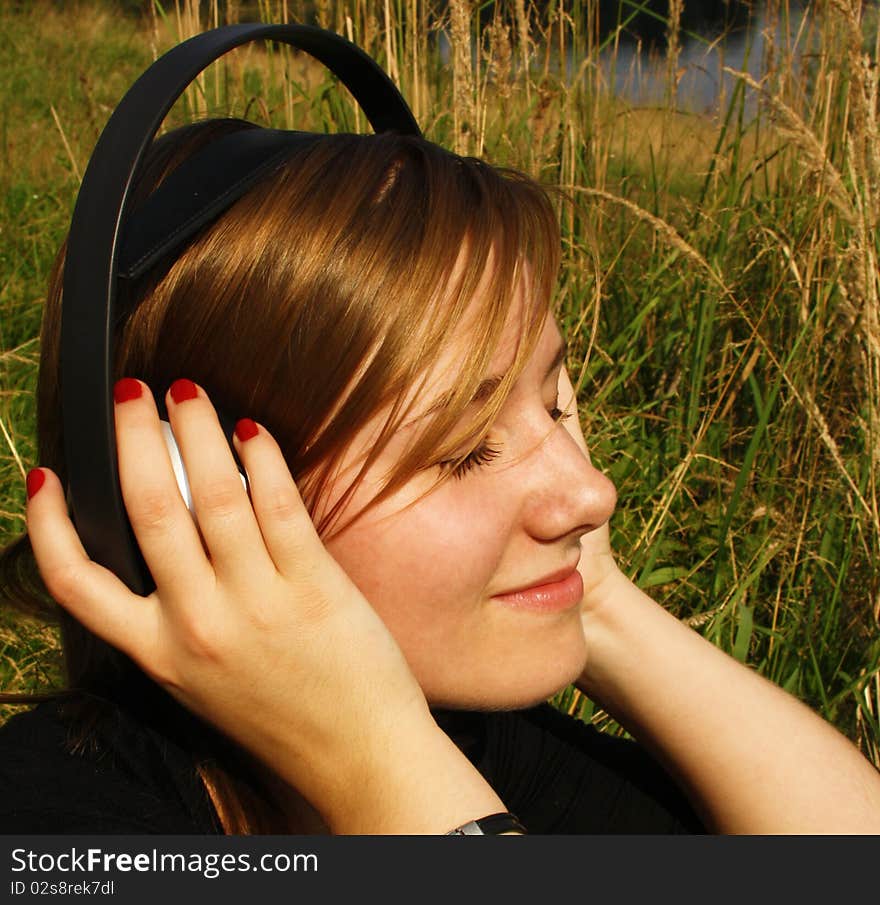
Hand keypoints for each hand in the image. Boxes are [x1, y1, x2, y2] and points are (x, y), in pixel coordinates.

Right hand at [25, 378, 433, 824]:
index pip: (76, 584)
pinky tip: (252, 429)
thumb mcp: (202, 680)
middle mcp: (198, 627)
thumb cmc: (281, 712)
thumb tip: (165, 533)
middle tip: (131, 394)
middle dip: (133, 439)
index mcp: (159, 654)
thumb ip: (175, 619)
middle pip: (147, 511)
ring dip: (196, 430)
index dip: (48, 525)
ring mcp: (256, 604)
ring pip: (212, 496)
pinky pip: (278, 505)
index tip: (46, 477)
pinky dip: (261, 458)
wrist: (358, 753)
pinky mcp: (313, 586)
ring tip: (187, 392)